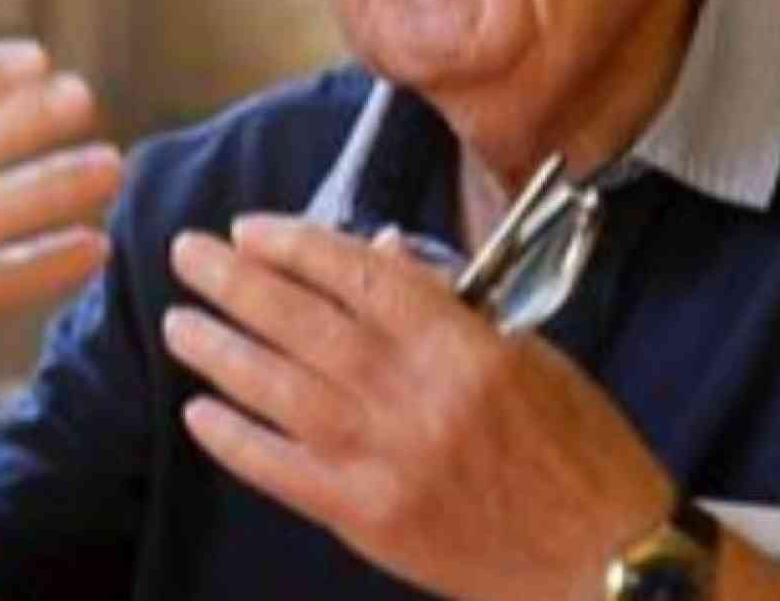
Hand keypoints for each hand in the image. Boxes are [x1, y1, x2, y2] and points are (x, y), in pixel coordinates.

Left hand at [164, 214, 674, 600]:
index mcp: (461, 344)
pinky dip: (236, 440)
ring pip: (279, 389)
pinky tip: (199, 412)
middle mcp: (413, 394)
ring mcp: (383, 459)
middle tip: (186, 253)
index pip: (360, 275)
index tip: (249, 227)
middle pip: (303, 322)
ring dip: (221, 350)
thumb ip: (447, 304)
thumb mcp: (526, 350)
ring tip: (179, 322)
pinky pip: (281, 471)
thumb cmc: (575, 444)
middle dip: (236, 281)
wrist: (600, 553)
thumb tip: (376, 253)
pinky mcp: (366, 517)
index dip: (296, 245)